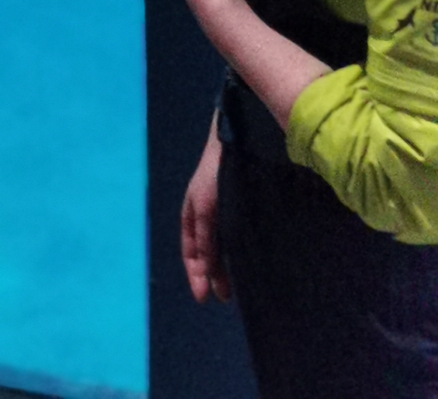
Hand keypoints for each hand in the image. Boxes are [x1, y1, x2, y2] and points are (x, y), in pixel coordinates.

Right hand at [181, 124, 230, 303]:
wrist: (237, 141)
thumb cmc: (216, 173)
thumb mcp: (206, 208)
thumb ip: (205, 240)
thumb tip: (205, 271)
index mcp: (192, 213)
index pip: (190, 251)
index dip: (195, 274)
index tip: (203, 298)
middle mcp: (208, 214)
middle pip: (207, 252)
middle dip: (212, 275)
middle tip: (224, 298)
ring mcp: (226, 210)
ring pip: (223, 246)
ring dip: (227, 267)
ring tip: (238, 289)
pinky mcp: (243, 207)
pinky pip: (237, 236)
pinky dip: (238, 252)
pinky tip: (249, 263)